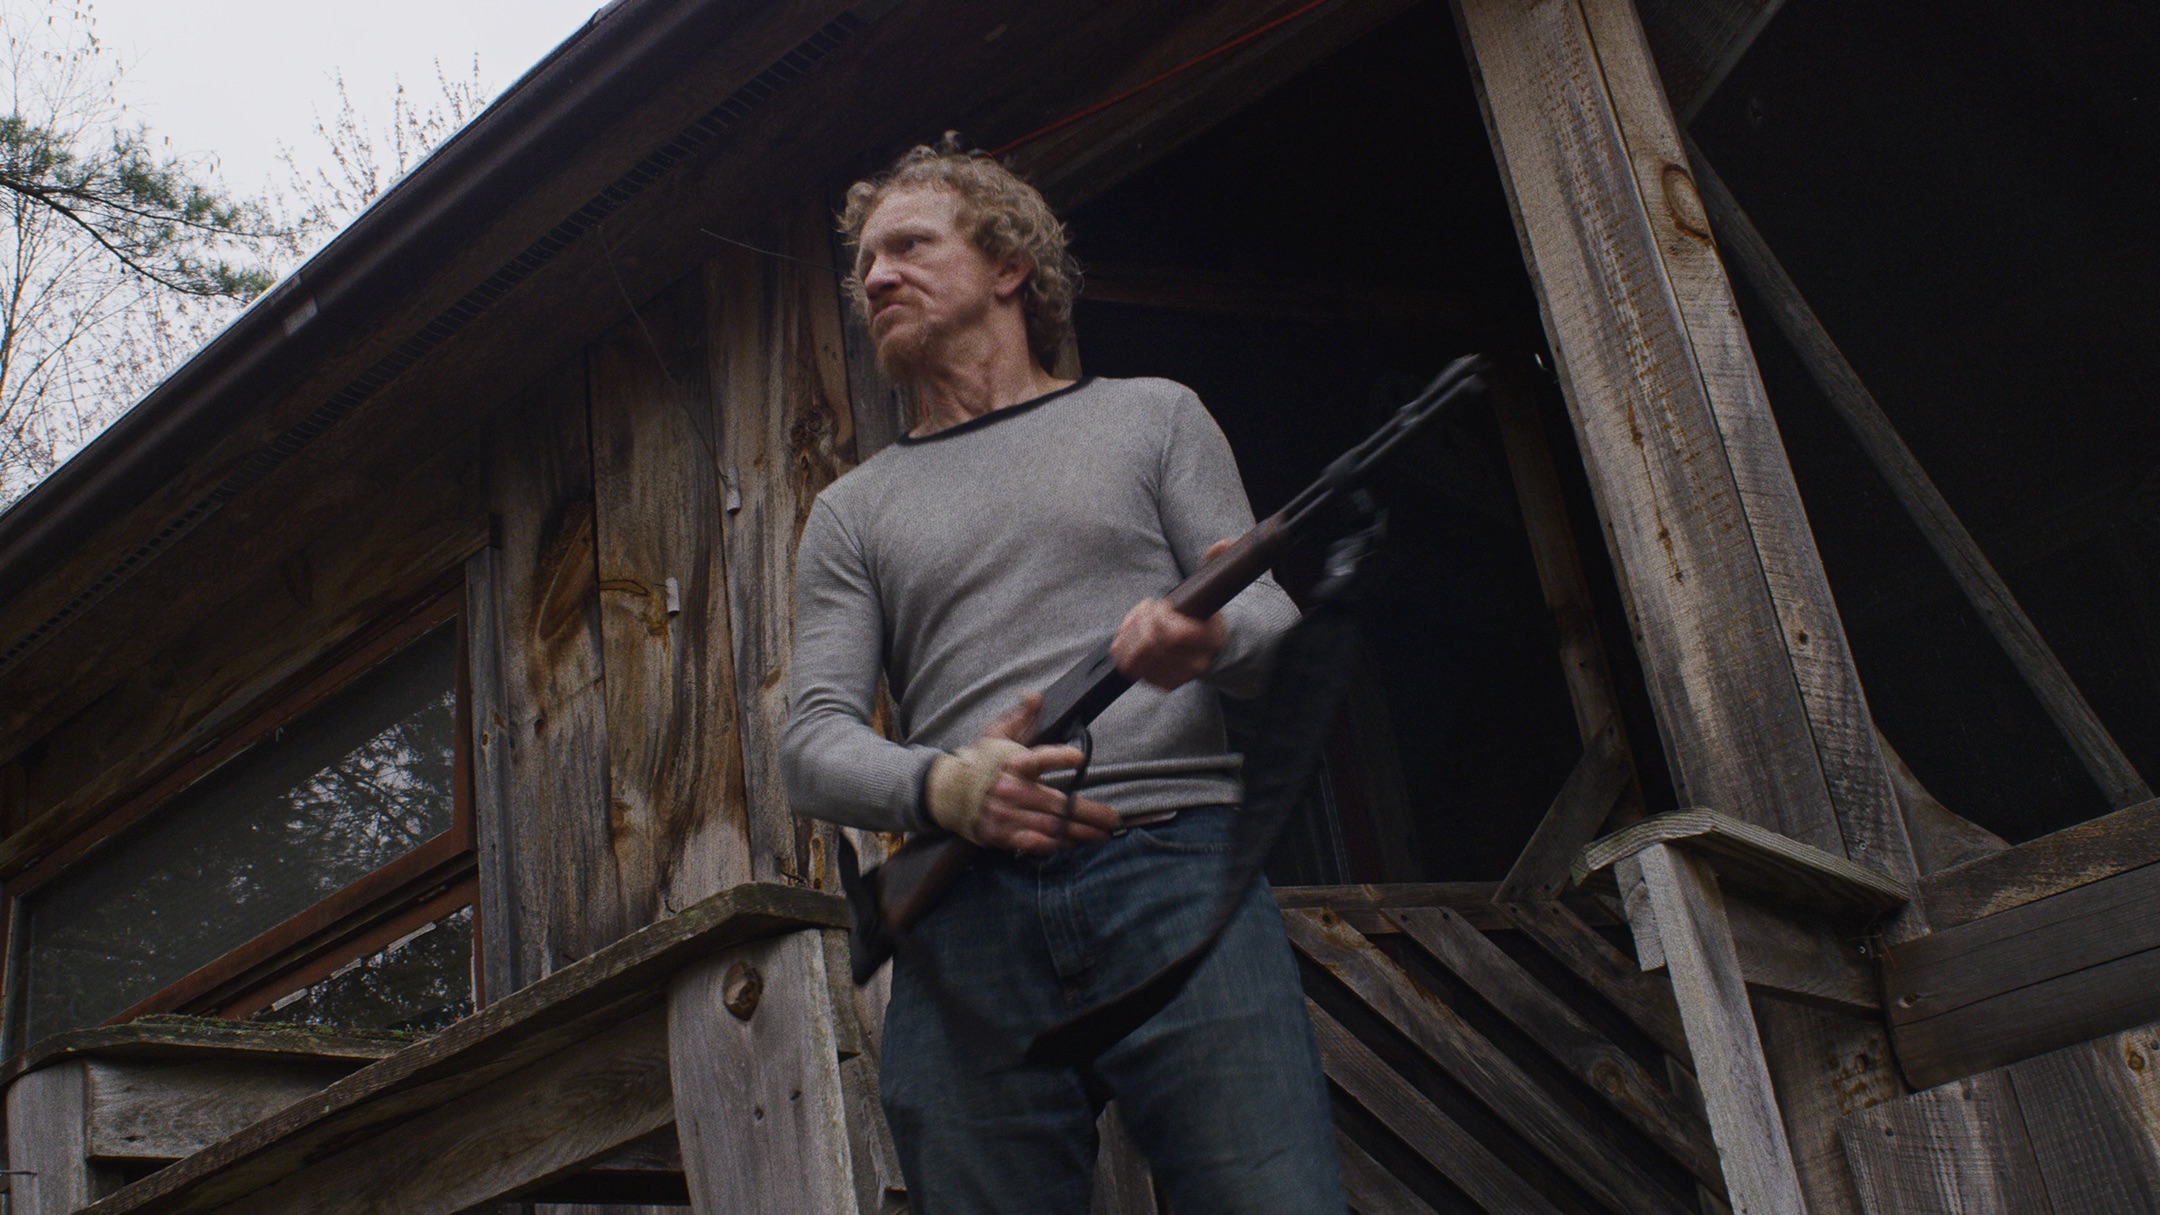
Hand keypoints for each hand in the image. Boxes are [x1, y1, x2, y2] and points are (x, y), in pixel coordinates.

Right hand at [936, 693, 1120, 852]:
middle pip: (1055, 803)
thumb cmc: (980, 762)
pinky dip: (1052, 845)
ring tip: (1101, 834)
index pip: (1037, 758)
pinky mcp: (1000, 833)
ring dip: (1078, 832)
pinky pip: (1031, 842)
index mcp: (1012, 763)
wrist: (946, 791)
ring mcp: (1005, 814)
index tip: (1077, 758)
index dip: (1057, 758)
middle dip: (1088, 813)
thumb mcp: (997, 734)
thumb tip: (1035, 696)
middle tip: (1113, 819)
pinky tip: (1072, 844)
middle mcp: (1010, 789)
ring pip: (1049, 826)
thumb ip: (1021, 717)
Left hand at [1109, 538, 1235, 689]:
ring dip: (1130, 633)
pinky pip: (1128, 666)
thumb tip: (1223, 543)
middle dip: (1142, 621)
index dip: (1160, 617)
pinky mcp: (1157, 683)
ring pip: (1136, 657)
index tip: (1161, 605)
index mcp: (1210, 640)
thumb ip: (1217, 562)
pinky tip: (1131, 634)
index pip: (1176, 634)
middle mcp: (1194, 664)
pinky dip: (1123, 646)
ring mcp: (1175, 677)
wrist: (1203, 646)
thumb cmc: (1201, 613)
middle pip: (1151, 644)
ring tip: (1138, 620)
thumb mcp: (1210, 588)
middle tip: (1147, 610)